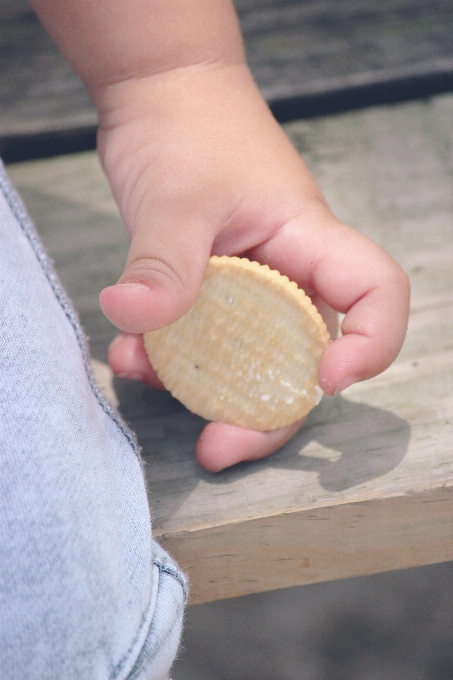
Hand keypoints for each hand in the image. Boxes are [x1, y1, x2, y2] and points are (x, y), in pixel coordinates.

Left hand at [97, 63, 409, 470]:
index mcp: (308, 241)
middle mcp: (287, 273)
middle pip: (304, 359)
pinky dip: (168, 358)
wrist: (159, 95)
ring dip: (202, 390)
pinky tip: (130, 352)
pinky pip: (201, 342)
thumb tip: (132, 315)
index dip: (372, 345)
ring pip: (247, 361)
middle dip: (267, 414)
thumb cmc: (187, 126)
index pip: (376, 294)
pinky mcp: (210, 290)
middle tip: (218, 446)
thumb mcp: (174, 197)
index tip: (327, 380)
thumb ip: (162, 260)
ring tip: (146, 380)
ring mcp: (248, 285)